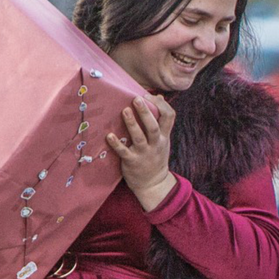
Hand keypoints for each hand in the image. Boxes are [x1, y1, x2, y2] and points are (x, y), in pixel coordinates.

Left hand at [107, 95, 177, 209]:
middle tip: (137, 98)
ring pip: (139, 137)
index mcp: (163, 136)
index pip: (169, 117)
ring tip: (125, 110)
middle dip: (145, 112)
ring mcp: (144, 153)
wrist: (153, 183)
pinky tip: (109, 135)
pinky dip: (116, 144)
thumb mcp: (163, 138)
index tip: (149, 96)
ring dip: (132, 124)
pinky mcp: (132, 161)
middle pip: (153, 126)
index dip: (161, 105)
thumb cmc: (155, 156)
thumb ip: (161, 119)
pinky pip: (124, 152)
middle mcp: (156, 143)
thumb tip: (158, 96)